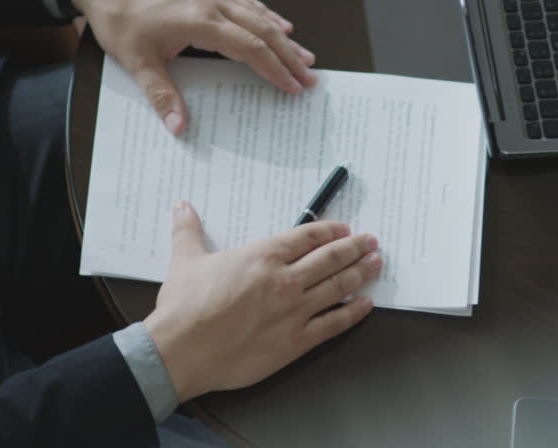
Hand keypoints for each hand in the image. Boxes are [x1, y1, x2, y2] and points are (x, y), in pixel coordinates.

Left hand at [70, 0, 318, 134]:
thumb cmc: (117, 16)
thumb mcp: (135, 60)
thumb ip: (161, 94)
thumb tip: (179, 128)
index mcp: (199, 20)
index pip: (249, 48)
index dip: (274, 69)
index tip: (293, 86)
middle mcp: (212, 1)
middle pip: (263, 30)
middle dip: (290, 55)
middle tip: (311, 76)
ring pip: (258, 13)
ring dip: (283, 36)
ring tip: (305, 55)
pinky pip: (245, 0)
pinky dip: (266, 14)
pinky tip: (279, 23)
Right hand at [144, 201, 381, 401]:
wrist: (180, 352)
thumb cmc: (183, 308)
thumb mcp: (185, 260)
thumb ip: (188, 231)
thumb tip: (182, 206)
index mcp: (263, 256)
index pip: (307, 237)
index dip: (330, 231)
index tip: (345, 229)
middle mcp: (285, 280)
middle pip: (331, 258)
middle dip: (355, 247)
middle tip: (372, 241)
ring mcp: (294, 311)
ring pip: (338, 287)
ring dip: (361, 273)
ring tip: (377, 263)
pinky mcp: (296, 341)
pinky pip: (334, 324)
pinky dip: (353, 313)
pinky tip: (366, 304)